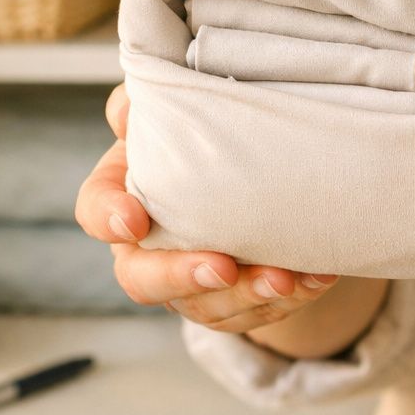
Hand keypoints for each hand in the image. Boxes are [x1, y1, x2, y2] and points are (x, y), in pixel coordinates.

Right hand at [76, 82, 340, 331]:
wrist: (251, 167)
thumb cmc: (202, 133)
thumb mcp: (179, 106)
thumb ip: (155, 101)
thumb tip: (135, 105)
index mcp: (122, 195)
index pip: (97, 209)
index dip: (109, 218)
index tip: (134, 220)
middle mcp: (146, 249)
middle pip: (143, 280)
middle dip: (183, 277)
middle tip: (222, 267)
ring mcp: (189, 284)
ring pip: (207, 308)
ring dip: (248, 297)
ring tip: (287, 278)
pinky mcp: (233, 302)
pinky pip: (256, 313)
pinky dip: (290, 299)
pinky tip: (317, 277)